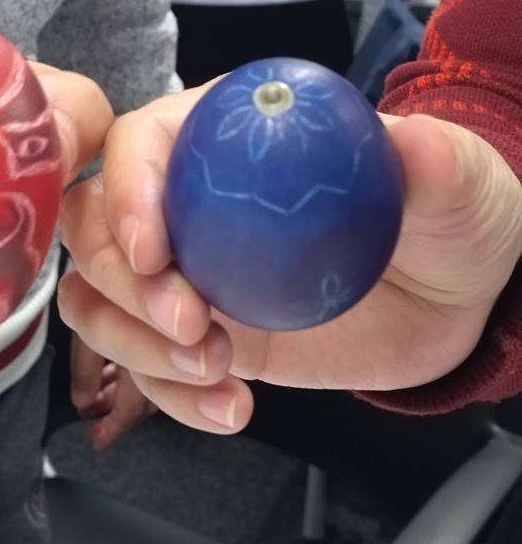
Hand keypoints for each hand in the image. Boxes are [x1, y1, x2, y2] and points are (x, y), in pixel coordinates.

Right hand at [58, 84, 521, 433]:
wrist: (447, 298)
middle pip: (92, 223)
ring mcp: (184, 269)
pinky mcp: (195, 332)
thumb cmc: (437, 215)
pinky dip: (167, 396)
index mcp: (225, 135)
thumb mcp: (452, 181)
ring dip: (134, 344)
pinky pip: (142, 365)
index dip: (126, 189)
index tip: (154, 250)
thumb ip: (432, 162)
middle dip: (124, 283)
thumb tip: (406, 141)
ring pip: (96, 297)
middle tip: (193, 326)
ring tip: (216, 369)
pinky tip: (230, 408)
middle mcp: (186, 198)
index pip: (138, 140)